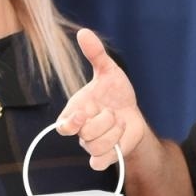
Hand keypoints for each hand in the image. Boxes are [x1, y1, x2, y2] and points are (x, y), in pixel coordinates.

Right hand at [56, 29, 146, 171]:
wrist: (132, 112)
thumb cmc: (115, 92)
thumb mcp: (109, 71)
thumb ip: (95, 54)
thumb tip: (83, 32)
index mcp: (75, 112)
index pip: (63, 126)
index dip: (70, 123)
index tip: (82, 114)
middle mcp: (80, 131)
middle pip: (85, 134)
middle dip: (105, 121)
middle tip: (113, 112)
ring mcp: (91, 145)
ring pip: (96, 147)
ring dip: (114, 133)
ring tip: (120, 122)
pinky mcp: (104, 157)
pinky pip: (99, 162)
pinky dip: (111, 151)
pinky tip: (119, 137)